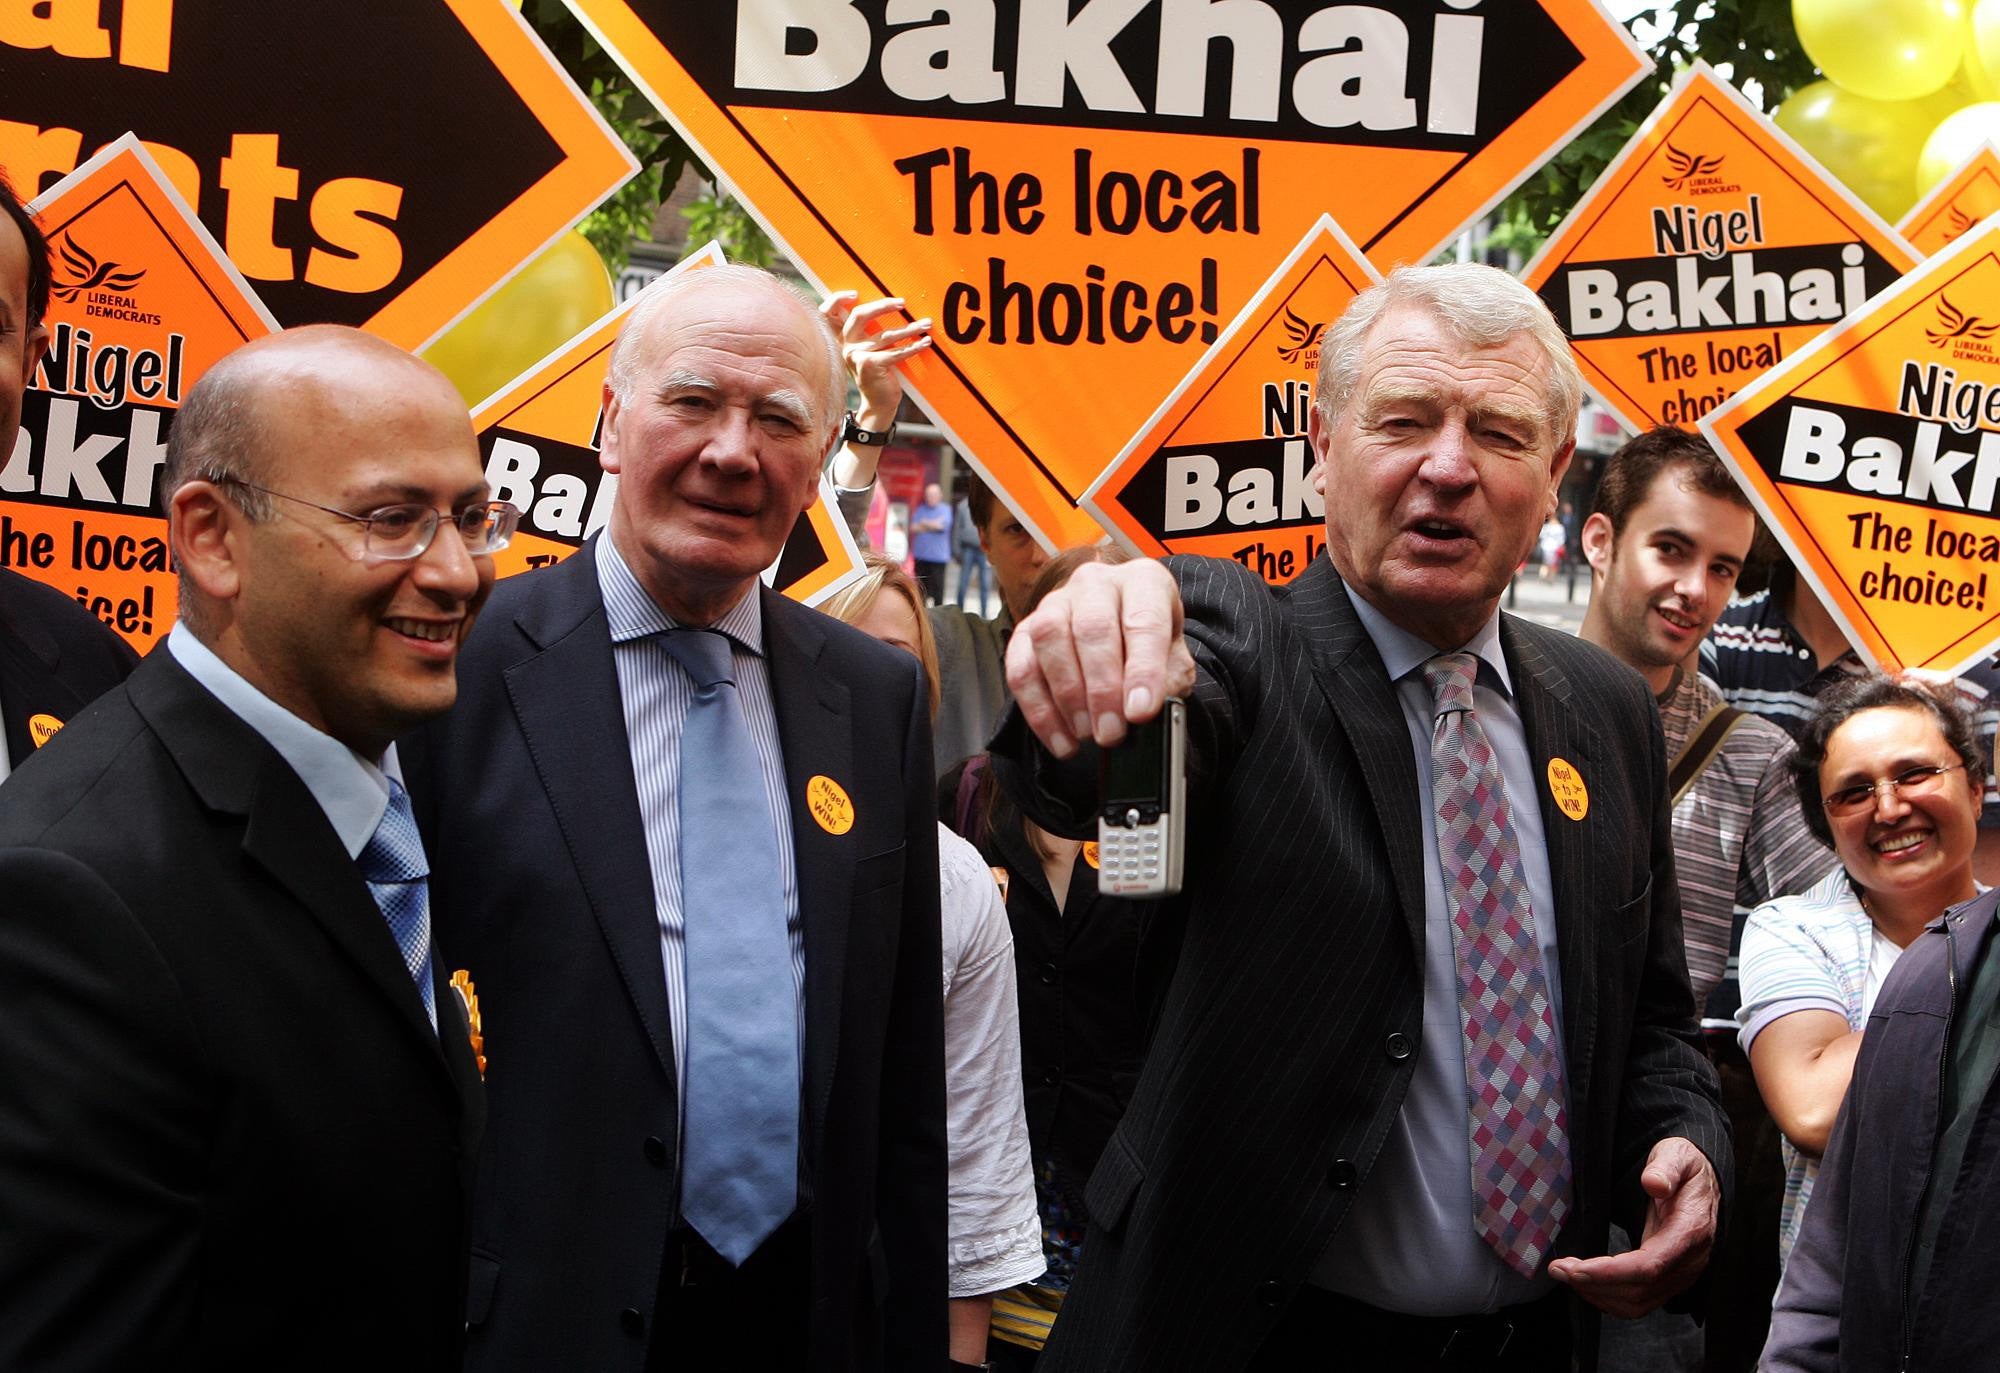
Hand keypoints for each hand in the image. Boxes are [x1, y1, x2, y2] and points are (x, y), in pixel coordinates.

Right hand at [820, 291, 931, 428]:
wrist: (878, 403)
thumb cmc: (878, 373)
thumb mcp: (868, 351)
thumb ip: (867, 332)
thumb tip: (889, 305)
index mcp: (844, 339)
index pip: (829, 313)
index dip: (837, 299)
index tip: (855, 293)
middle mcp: (847, 346)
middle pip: (860, 315)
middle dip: (883, 305)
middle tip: (902, 303)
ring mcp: (857, 356)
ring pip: (886, 335)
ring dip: (910, 328)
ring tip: (926, 324)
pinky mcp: (870, 366)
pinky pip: (896, 352)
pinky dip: (913, 347)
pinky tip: (925, 342)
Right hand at [1004, 559, 1195, 757]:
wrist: (1122, 635)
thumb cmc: (1149, 646)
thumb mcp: (1174, 660)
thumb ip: (1168, 682)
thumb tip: (1148, 713)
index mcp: (1143, 581)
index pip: (1144, 621)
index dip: (1143, 670)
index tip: (1141, 712)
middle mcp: (1096, 583)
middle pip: (1092, 628)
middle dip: (1102, 689)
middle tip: (1111, 733)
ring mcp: (1055, 602)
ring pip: (1050, 639)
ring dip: (1067, 696)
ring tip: (1087, 734)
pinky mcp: (1025, 629)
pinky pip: (1021, 667)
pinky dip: (1038, 710)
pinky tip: (1061, 739)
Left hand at [1547, 1137, 1718, 1318]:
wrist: (1704, 1184)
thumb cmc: (1687, 1169)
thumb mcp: (1678, 1156)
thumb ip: (1667, 1168)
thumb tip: (1653, 1184)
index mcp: (1690, 1232)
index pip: (1649, 1266)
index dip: (1611, 1273)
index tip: (1576, 1269)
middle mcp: (1688, 1261)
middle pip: (1639, 1290)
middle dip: (1594, 1284)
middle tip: (1558, 1269)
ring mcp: (1680, 1275)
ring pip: (1638, 1303)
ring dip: (1598, 1294)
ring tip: (1567, 1275)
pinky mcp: (1670, 1280)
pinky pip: (1640, 1301)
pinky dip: (1609, 1298)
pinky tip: (1587, 1283)